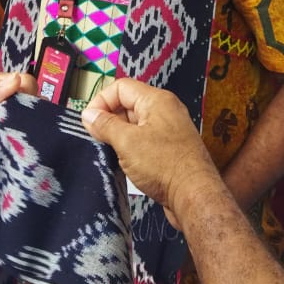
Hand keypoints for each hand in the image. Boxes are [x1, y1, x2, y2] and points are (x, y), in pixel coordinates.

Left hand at [0, 70, 32, 193]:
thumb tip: (17, 81)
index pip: (24, 85)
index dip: (27, 92)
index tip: (24, 103)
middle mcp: (3, 112)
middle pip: (31, 110)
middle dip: (34, 118)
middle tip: (28, 129)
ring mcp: (3, 138)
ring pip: (29, 135)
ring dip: (30, 140)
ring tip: (28, 148)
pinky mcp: (1, 162)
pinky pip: (19, 159)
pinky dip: (23, 160)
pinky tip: (26, 164)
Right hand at [81, 78, 221, 231]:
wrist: (194, 195)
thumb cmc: (164, 165)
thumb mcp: (127, 142)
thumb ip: (106, 125)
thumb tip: (88, 115)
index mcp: (157, 100)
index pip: (121, 87)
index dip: (101, 101)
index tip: (89, 122)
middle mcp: (165, 110)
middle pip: (128, 103)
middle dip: (109, 118)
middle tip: (96, 138)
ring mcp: (169, 129)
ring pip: (135, 123)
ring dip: (118, 134)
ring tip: (109, 151)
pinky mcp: (170, 148)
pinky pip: (144, 139)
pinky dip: (130, 146)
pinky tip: (123, 161)